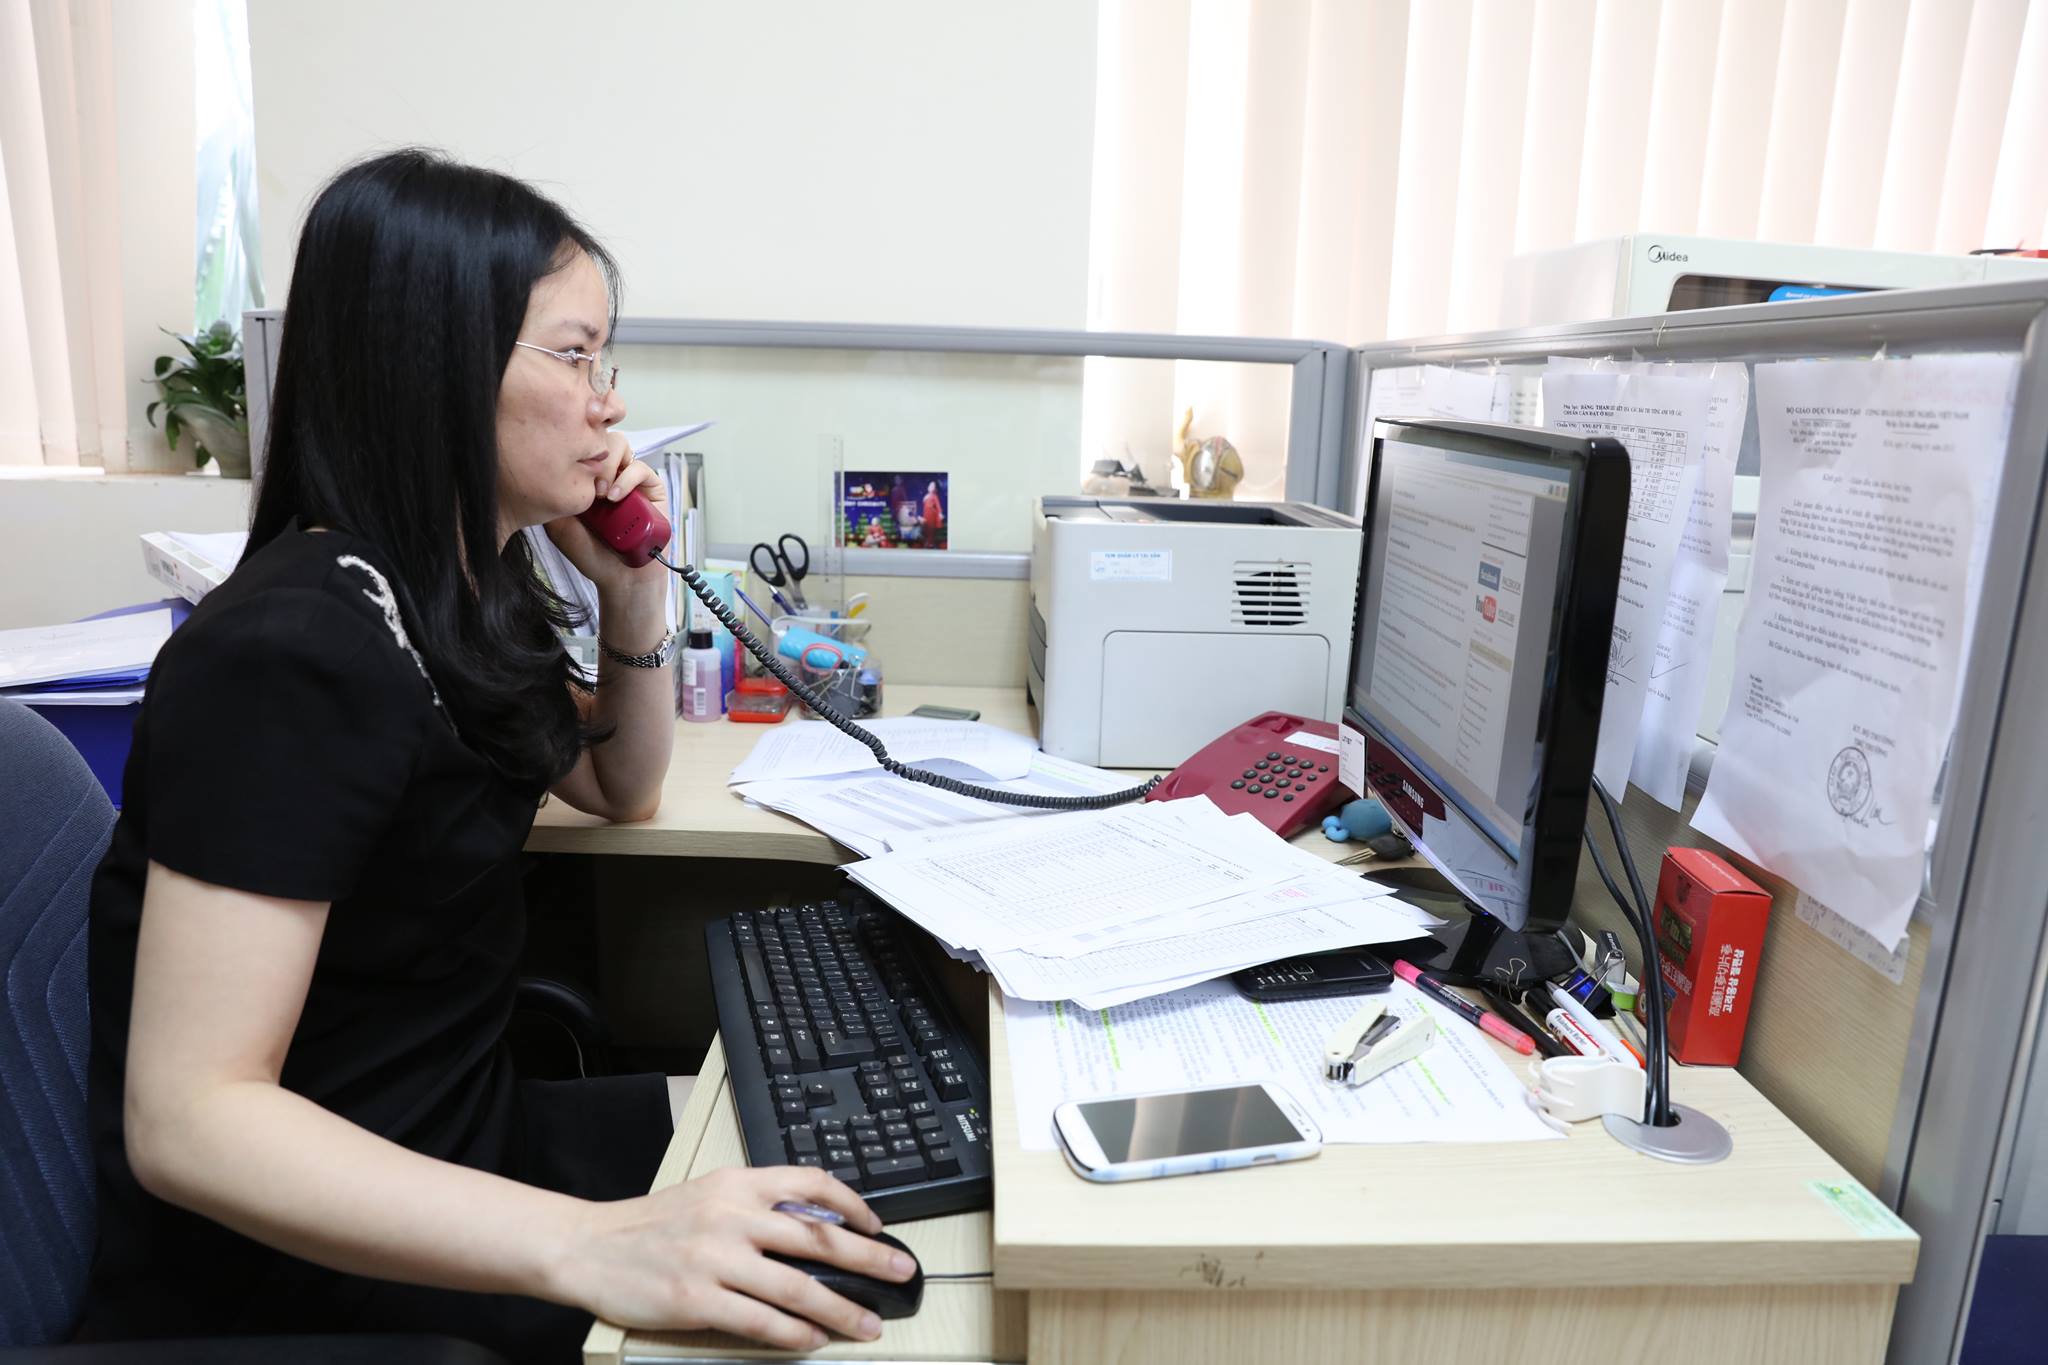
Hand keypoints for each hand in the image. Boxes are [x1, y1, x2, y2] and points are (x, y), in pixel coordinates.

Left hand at [544, 430, 669, 595]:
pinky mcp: (651, 486)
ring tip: (601, 494)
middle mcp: (607, 471)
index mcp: (584, 475)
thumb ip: (551, 497)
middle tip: (586, 487)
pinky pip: (640, 468)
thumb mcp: (558, 524)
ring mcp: (629, 476)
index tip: (564, 470)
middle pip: (598, 435)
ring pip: (620, 444)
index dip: (570, 447)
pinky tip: (615, 497)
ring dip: (608, 465)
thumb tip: (538, 469)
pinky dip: (626, 478)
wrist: (618, 576)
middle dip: (590, 456)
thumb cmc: (589, 552)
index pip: (577, 442)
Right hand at [551, 1166, 914, 1351]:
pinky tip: (813, 1341)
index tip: (877, 1225)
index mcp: (738, 1183)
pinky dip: (794, 1334)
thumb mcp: (709, 1194)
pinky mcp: (697, 1300)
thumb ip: (757, 1204)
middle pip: (817, 1237)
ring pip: (796, 1287)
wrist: (590, 1247)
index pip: (811, 1182)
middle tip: (901, 1272)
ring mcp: (715, 1259)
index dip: (853, 1203)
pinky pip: (760, 1321)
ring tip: (866, 1323)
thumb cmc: (652, 1224)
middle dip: (868, 1258)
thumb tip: (818, 1227)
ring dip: (840, 1309)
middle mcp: (731, 1216)